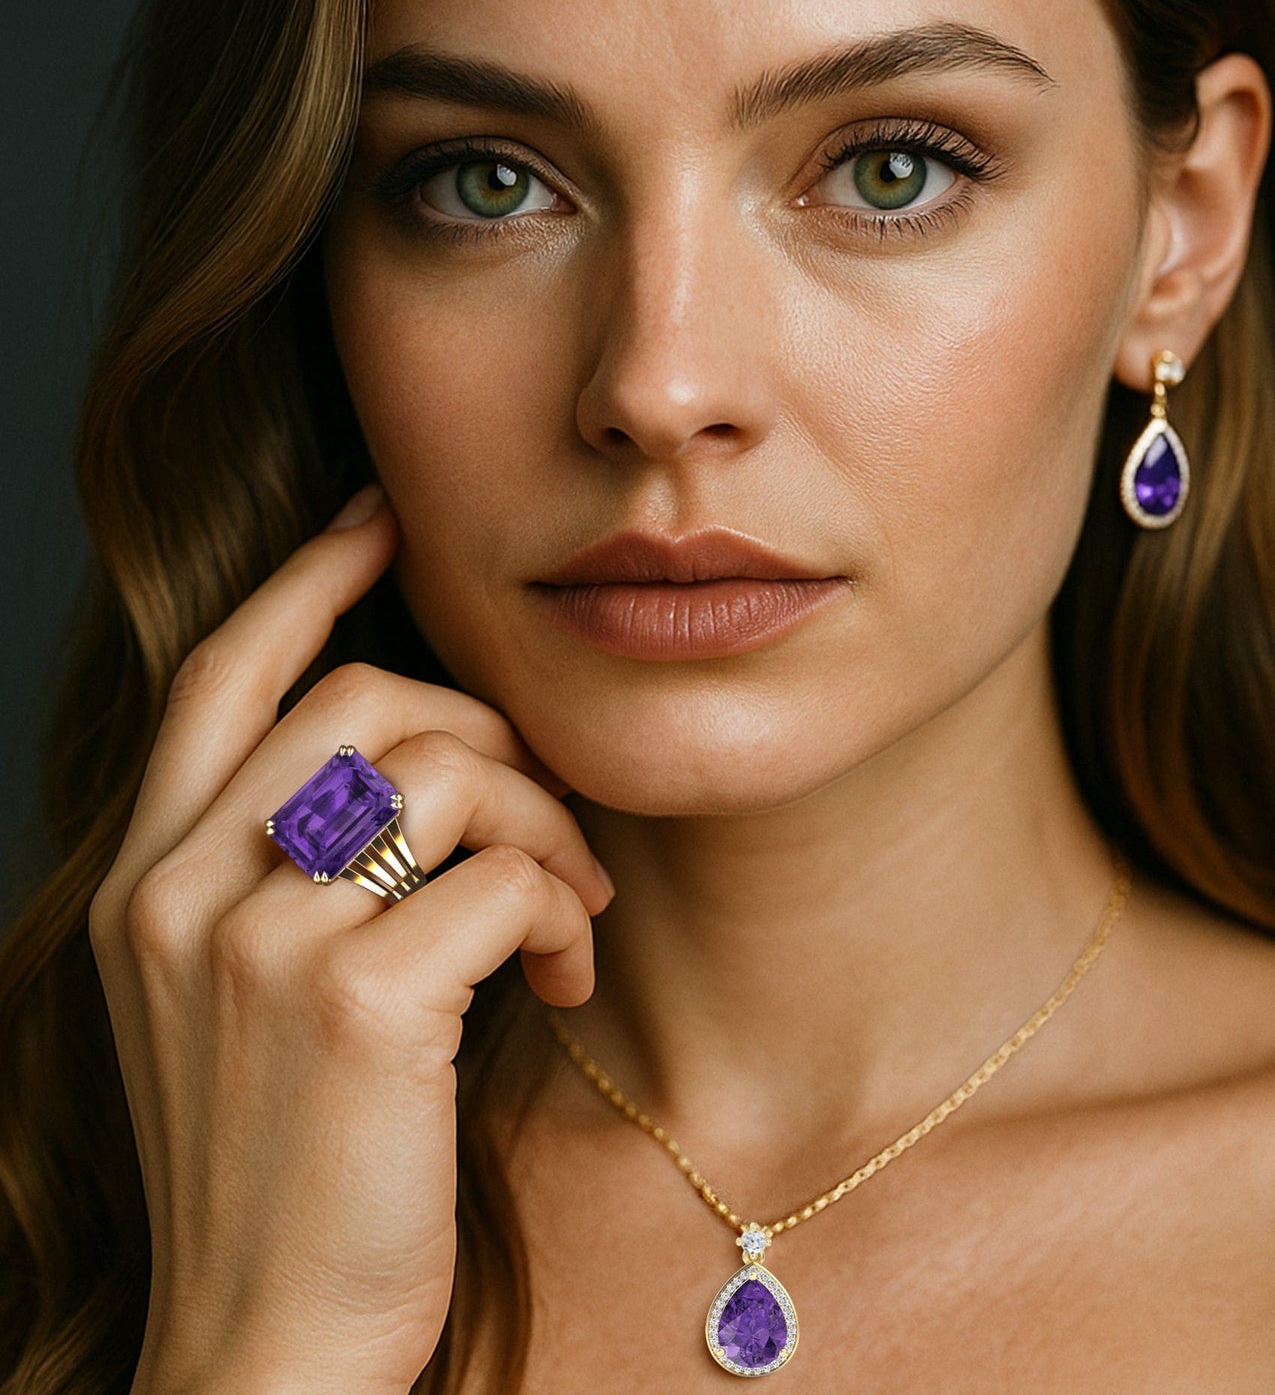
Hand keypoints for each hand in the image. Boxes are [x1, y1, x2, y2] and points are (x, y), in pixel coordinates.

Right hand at [88, 484, 614, 1394]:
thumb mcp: (243, 997)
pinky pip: (499, 874)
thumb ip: (287, 873)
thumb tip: (416, 762)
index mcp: (145, 879)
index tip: (384, 521)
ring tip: (570, 907)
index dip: (307, 578)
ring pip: (446, 770)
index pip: (225, 674)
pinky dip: (559, 907)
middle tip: (544, 825)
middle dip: (487, 738)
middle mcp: (177, 889)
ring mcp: (255, 941)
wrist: (263, 1344)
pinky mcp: (352, 1002)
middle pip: (366, 700)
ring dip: (542, 825)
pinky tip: (566, 971)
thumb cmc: (284, 1161)